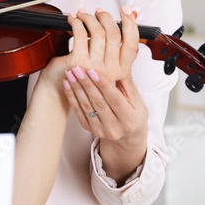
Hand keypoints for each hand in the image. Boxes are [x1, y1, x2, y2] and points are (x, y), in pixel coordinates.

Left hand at [58, 7, 149, 180]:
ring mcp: (100, 130)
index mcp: (129, 118)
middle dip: (85, 81)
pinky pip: (79, 111)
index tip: (92, 66)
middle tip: (75, 63)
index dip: (101, 82)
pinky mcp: (89, 130)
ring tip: (68, 69)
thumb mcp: (138, 102)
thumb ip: (127, 82)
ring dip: (76, 87)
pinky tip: (66, 82)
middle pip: (97, 100)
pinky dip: (72, 96)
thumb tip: (124, 58)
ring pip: (86, 105)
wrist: (128, 146)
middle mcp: (114, 126)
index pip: (113, 98)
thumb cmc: (136, 118)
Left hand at [63, 6, 137, 81]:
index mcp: (121, 69)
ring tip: (83, 14)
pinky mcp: (77, 61)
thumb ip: (118, 47)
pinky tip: (73, 20)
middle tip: (99, 12)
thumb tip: (132, 20)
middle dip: (106, 17)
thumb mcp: (105, 62)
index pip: (132, 42)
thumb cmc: (82, 72)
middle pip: (114, 34)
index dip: (130, 23)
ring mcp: (94, 67)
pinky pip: (80, 33)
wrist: (59, 86)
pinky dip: (76, 22)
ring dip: (89, 18)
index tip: (126, 11)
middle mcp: (110, 70)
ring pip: (98, 32)